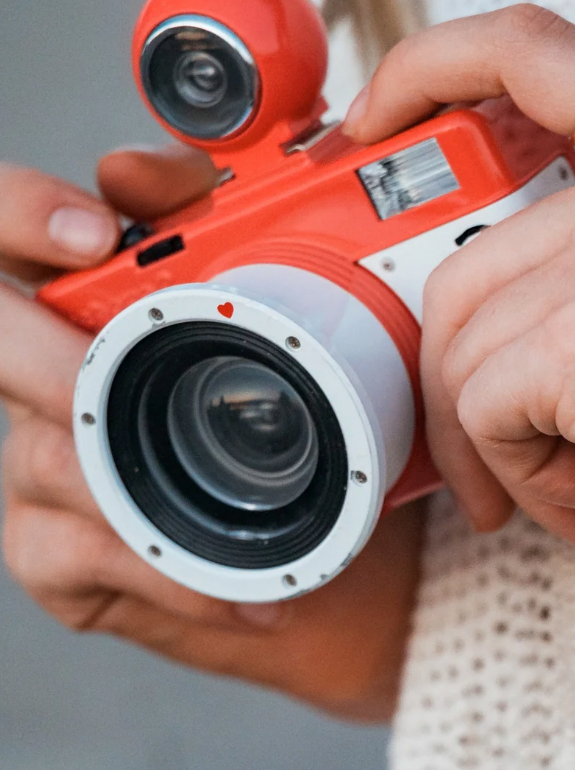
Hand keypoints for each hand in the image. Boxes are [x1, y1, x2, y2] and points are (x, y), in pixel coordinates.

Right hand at [0, 150, 421, 721]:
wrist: (347, 568)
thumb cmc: (318, 442)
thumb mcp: (307, 334)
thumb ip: (243, 243)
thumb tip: (169, 181)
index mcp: (98, 299)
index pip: (16, 226)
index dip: (24, 212)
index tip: (94, 229)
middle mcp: (51, 370)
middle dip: (41, 349)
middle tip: (101, 373)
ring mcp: (43, 461)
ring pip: (49, 456)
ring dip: (139, 484)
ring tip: (228, 507)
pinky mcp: (53, 550)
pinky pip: (81, 554)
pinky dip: (170, 574)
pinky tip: (234, 589)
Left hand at [345, 7, 574, 676]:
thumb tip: (454, 312)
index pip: (532, 50)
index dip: (429, 69)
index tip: (373, 123)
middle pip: (462, 268)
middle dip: (470, 390)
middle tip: (527, 468)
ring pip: (460, 350)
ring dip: (505, 450)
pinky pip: (477, 410)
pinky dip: (521, 481)